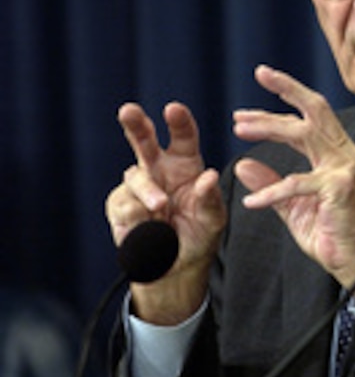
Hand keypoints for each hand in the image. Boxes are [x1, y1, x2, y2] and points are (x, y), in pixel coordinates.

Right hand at [105, 102, 225, 323]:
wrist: (175, 267)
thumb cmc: (199, 234)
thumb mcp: (213, 219)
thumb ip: (210, 199)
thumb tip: (208, 177)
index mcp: (185, 164)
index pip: (183, 136)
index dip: (178, 121)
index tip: (173, 109)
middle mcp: (158, 168)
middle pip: (144, 140)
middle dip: (135, 124)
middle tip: (128, 111)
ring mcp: (137, 186)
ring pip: (135, 176)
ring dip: (148, 191)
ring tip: (161, 207)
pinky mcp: (120, 206)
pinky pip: (125, 205)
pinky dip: (138, 217)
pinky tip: (149, 228)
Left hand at [233, 65, 354, 294]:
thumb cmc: (330, 234)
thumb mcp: (292, 206)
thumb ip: (271, 184)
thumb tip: (243, 164)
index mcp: (334, 155)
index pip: (312, 116)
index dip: (288, 96)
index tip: (261, 83)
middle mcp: (343, 154)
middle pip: (314, 110)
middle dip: (286, 89)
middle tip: (259, 73)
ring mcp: (344, 168)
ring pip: (305, 133)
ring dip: (270, 126)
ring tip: (240, 128)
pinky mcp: (338, 188)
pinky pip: (297, 184)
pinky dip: (271, 191)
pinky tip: (250, 201)